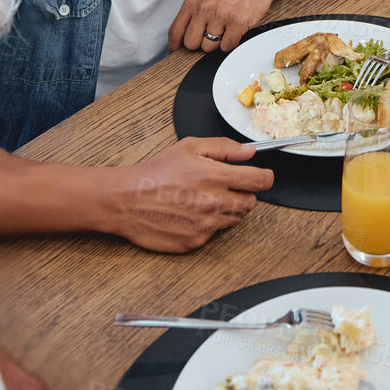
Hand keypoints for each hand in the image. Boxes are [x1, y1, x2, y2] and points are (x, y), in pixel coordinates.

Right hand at [105, 137, 271, 251]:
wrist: (124, 200)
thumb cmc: (153, 173)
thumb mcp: (188, 147)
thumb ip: (223, 148)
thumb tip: (249, 152)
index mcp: (215, 176)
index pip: (260, 181)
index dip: (265, 177)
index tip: (263, 176)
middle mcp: (214, 203)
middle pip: (251, 203)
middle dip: (244, 194)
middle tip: (225, 188)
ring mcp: (206, 226)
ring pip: (234, 219)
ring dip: (226, 210)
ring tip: (202, 200)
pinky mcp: (196, 242)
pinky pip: (214, 234)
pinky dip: (208, 225)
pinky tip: (190, 214)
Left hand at [169, 0, 283, 52]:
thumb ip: (194, 13)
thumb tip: (186, 37)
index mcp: (193, 1)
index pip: (175, 31)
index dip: (174, 46)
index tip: (176, 53)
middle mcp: (205, 8)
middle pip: (191, 44)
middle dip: (200, 44)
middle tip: (209, 37)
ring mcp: (221, 16)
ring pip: (209, 48)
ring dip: (217, 44)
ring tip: (225, 29)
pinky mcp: (238, 23)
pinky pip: (227, 46)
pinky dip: (231, 43)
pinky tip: (234, 31)